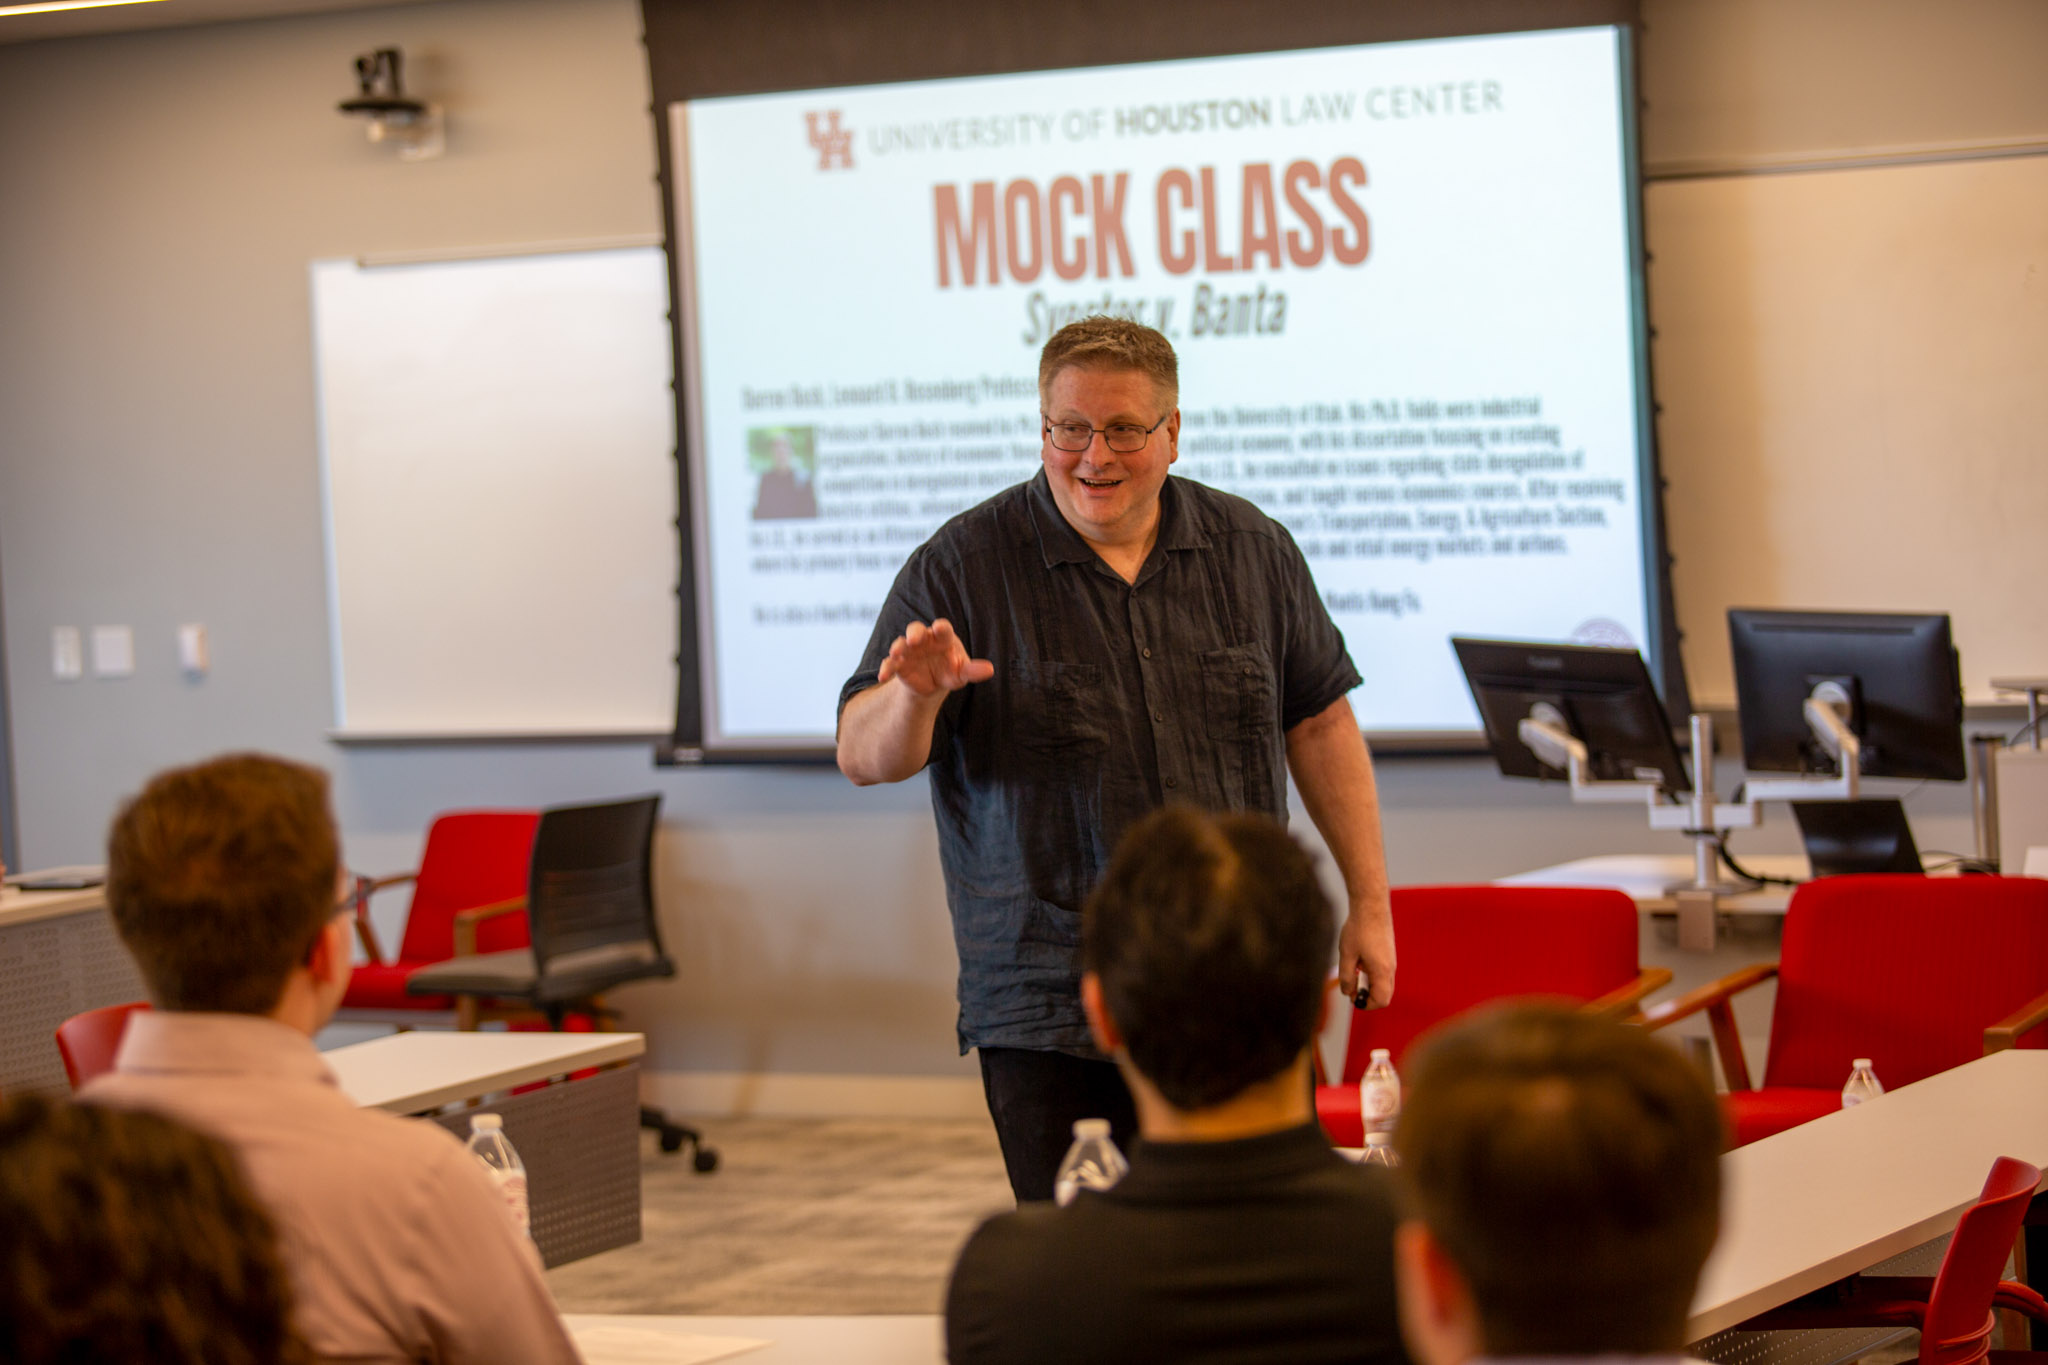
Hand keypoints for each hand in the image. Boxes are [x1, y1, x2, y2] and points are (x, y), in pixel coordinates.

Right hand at [877, 618, 992, 697]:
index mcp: (943, 638)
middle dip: (914, 633)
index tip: (940, 628)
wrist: (932, 684)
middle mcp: (923, 640)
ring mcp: (909, 650)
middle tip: (913, 639)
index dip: (941, 628)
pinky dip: (886, 668)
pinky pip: (890, 663)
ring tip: (895, 653)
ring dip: (897, 647)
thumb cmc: (950, 670)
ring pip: (900, 644)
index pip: (943, 629)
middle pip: (917, 629)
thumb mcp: (962, 673)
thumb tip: (990, 670)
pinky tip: (882, 676)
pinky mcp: (898, 664)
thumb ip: (973, 670)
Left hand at [1339, 902, 1394, 1008]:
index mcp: (1382, 971)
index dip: (1366, 1004)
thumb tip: (1347, 992)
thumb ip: (1346, 976)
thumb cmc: (1358, 928)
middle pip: (1385, 994)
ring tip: (1354, 969)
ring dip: (1369, 984)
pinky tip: (1359, 960)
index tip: (1352, 997)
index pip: (1381, 1000)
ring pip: (1384, 983)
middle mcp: (1391, 968)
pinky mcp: (1389, 953)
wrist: (1371, 905)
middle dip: (1368, 996)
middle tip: (1351, 987)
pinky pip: (1383, 972)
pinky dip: (1371, 974)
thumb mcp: (1346, 954)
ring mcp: (1391, 960)